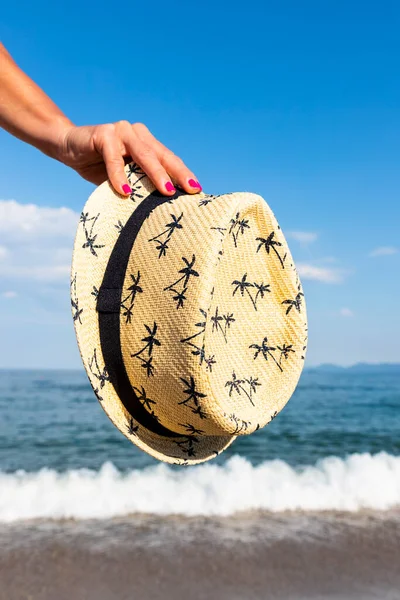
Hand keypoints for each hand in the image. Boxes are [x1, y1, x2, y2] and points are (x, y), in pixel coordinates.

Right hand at [58, 121, 201, 195]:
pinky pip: (113, 157)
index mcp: (147, 143)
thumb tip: (161, 209)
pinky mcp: (103, 134)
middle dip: (178, 174)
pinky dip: (118, 175)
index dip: (183, 174)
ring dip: (155, 173)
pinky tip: (124, 191)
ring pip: (143, 154)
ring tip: (166, 192)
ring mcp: (121, 131)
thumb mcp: (124, 178)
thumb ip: (140, 185)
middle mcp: (138, 134)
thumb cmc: (98, 167)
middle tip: (190, 190)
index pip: (169, 159)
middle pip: (162, 155)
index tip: (198, 191)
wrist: (68, 148)